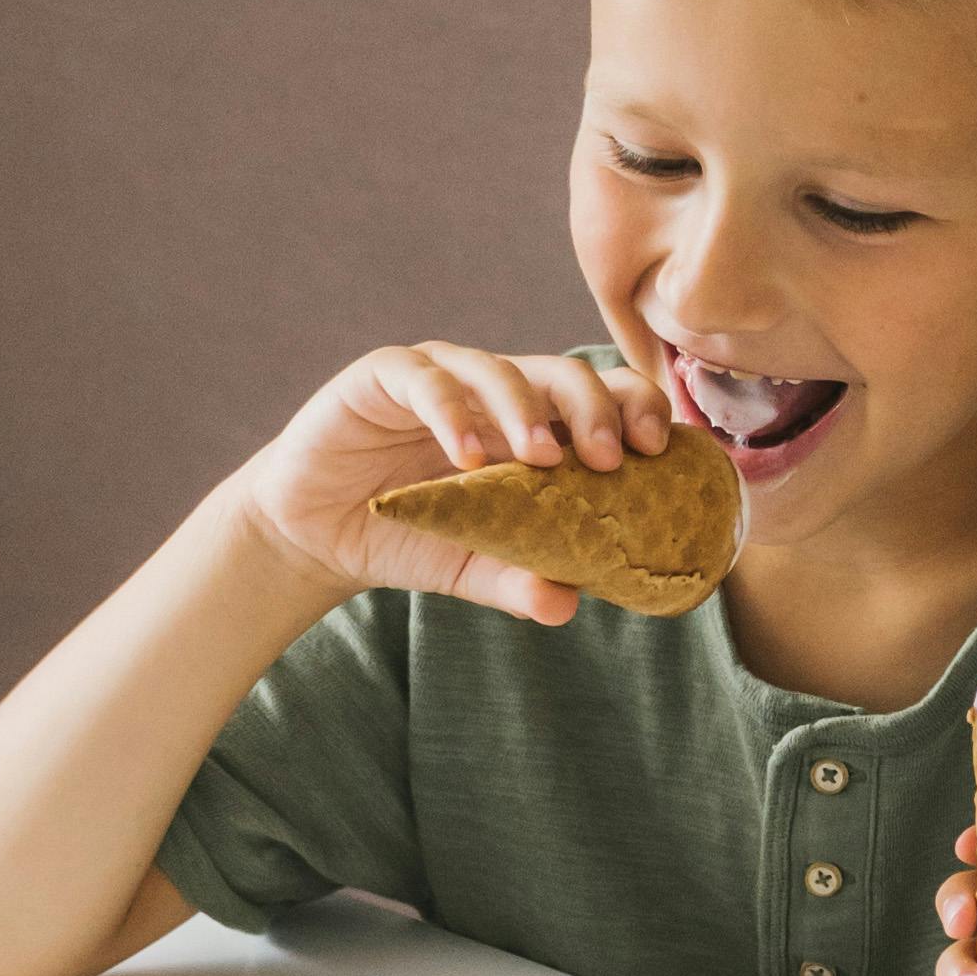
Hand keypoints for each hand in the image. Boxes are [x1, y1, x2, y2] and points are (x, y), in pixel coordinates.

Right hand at [231, 342, 665, 626]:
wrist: (317, 532)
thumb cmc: (409, 535)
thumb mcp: (472, 565)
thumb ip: (518, 579)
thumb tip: (567, 605)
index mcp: (531, 419)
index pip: (600, 397)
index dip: (634, 410)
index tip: (659, 450)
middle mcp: (493, 387)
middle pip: (562, 374)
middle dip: (596, 410)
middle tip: (612, 459)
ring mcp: (441, 375)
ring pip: (498, 369)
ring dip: (526, 412)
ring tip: (542, 460)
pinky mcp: (383, 376)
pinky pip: (426, 382)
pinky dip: (452, 415)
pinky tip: (468, 458)